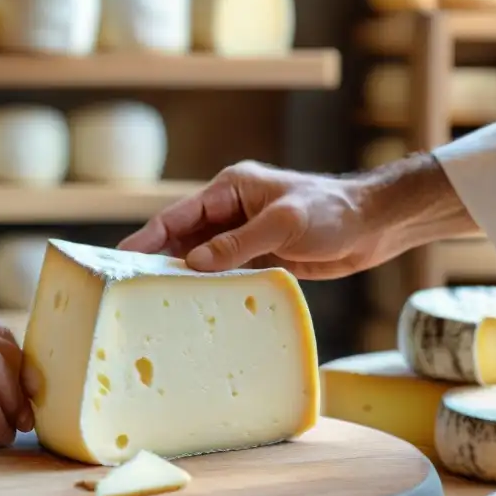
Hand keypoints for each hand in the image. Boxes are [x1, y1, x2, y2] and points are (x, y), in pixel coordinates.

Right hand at [119, 156, 471, 277]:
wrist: (374, 226)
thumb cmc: (332, 212)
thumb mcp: (282, 224)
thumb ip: (238, 243)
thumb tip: (193, 263)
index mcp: (230, 189)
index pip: (179, 215)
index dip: (149, 236)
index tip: (122, 258)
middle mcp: (232, 211)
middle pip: (183, 238)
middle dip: (158, 260)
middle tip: (128, 288)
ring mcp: (244, 236)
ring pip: (202, 259)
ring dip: (183, 277)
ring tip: (154, 301)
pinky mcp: (260, 257)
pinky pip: (225, 273)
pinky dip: (210, 287)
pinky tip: (195, 306)